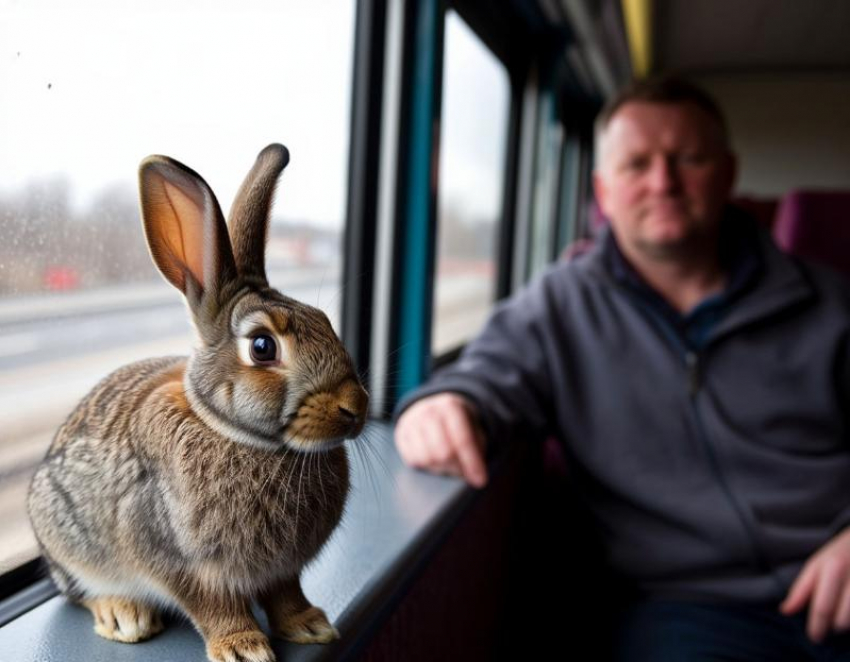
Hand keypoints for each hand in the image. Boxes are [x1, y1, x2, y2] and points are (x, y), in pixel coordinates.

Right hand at [394, 393, 487, 487]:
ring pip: (427, 459)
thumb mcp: (473, 430)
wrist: (433, 408)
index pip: (462, 440)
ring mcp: (412, 421)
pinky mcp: (401, 433)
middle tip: (462, 470)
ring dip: (440, 468)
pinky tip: (433, 459)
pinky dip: (425, 465)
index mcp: (451, 406)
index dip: (472, 463)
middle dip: (456, 467)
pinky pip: (413, 460)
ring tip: (448, 464)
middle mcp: (429, 411)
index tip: (480, 481)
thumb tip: (477, 478)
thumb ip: (476, 450)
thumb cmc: (457, 424)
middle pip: (444, 453)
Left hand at [780, 527, 849, 642]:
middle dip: (832, 628)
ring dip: (847, 625)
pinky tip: (849, 613)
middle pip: (842, 620)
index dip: (817, 627)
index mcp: (832, 567)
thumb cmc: (838, 555)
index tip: (814, 637)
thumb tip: (785, 612)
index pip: (823, 607)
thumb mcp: (816, 565)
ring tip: (839, 619)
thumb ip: (801, 589)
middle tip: (827, 628)